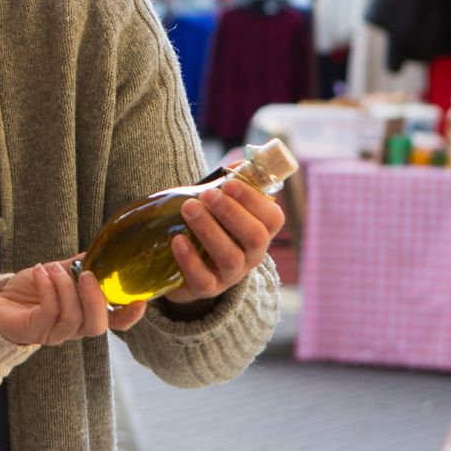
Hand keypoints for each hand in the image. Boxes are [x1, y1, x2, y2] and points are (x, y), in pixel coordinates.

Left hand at [0, 261, 145, 345]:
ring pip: (72, 317)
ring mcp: (55, 332)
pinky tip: (41, 272)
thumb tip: (103, 250)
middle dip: (94, 299)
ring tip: (52, 266)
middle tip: (86, 274)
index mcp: (86, 314)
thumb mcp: (60, 272)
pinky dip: (48, 288)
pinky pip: (48, 312)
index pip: (115, 323)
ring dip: (64, 286)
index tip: (140, 300)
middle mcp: (74, 328)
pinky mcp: (36, 330)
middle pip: (97, 326)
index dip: (130, 316)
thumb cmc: (31, 288)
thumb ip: (81, 266)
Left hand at [161, 179, 286, 305]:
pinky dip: (190, 259)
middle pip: (254, 237)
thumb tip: (240, 162)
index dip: (254, 200)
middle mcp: (251, 255)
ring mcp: (230, 274)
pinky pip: (203, 279)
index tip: (230, 183)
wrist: (187, 267)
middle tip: (207, 194)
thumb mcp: (220, 206)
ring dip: (209, 230)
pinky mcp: (206, 288)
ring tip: (188, 208)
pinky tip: (177, 240)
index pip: (273, 218)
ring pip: (230, 256)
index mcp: (260, 231)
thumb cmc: (210, 227)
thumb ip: (230, 185)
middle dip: (231, 212)